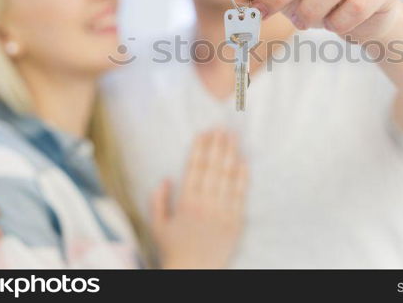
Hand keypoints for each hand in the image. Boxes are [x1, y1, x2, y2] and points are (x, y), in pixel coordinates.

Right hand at [150, 130, 247, 268]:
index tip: (204, 132)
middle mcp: (204, 204)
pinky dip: (243, 176)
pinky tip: (245, 161)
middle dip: (217, 145)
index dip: (200, 148)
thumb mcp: (157, 226)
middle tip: (223, 127)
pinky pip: (241, 194)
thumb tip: (165, 178)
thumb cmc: (174, 250)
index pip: (194, 168)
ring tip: (234, 137)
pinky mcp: (236, 221)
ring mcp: (222, 212)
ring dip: (231, 154)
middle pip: (212, 167)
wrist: (195, 273)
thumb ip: (158, 200)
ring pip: (227, 177)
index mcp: (185, 202)